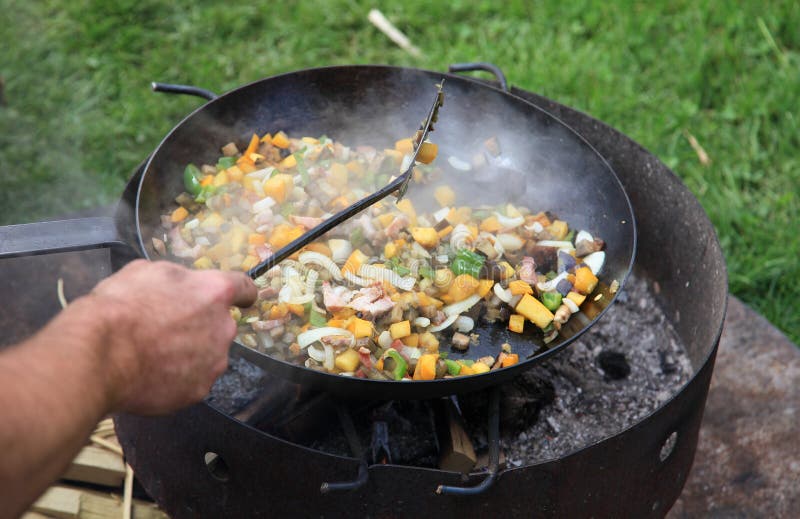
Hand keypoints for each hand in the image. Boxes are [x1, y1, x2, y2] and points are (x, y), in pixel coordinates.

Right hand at [80, 260, 256, 414]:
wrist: (99, 355)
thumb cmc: (120, 306)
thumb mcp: (147, 271)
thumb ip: (177, 278)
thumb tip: (182, 286)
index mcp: (215, 292)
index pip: (245, 289)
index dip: (241, 293)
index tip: (241, 298)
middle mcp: (224, 328)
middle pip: (220, 325)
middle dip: (200, 325)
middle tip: (165, 329)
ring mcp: (214, 363)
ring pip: (207, 354)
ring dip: (190, 353)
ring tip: (153, 355)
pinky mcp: (199, 391)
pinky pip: (192, 380)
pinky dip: (177, 378)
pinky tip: (151, 374)